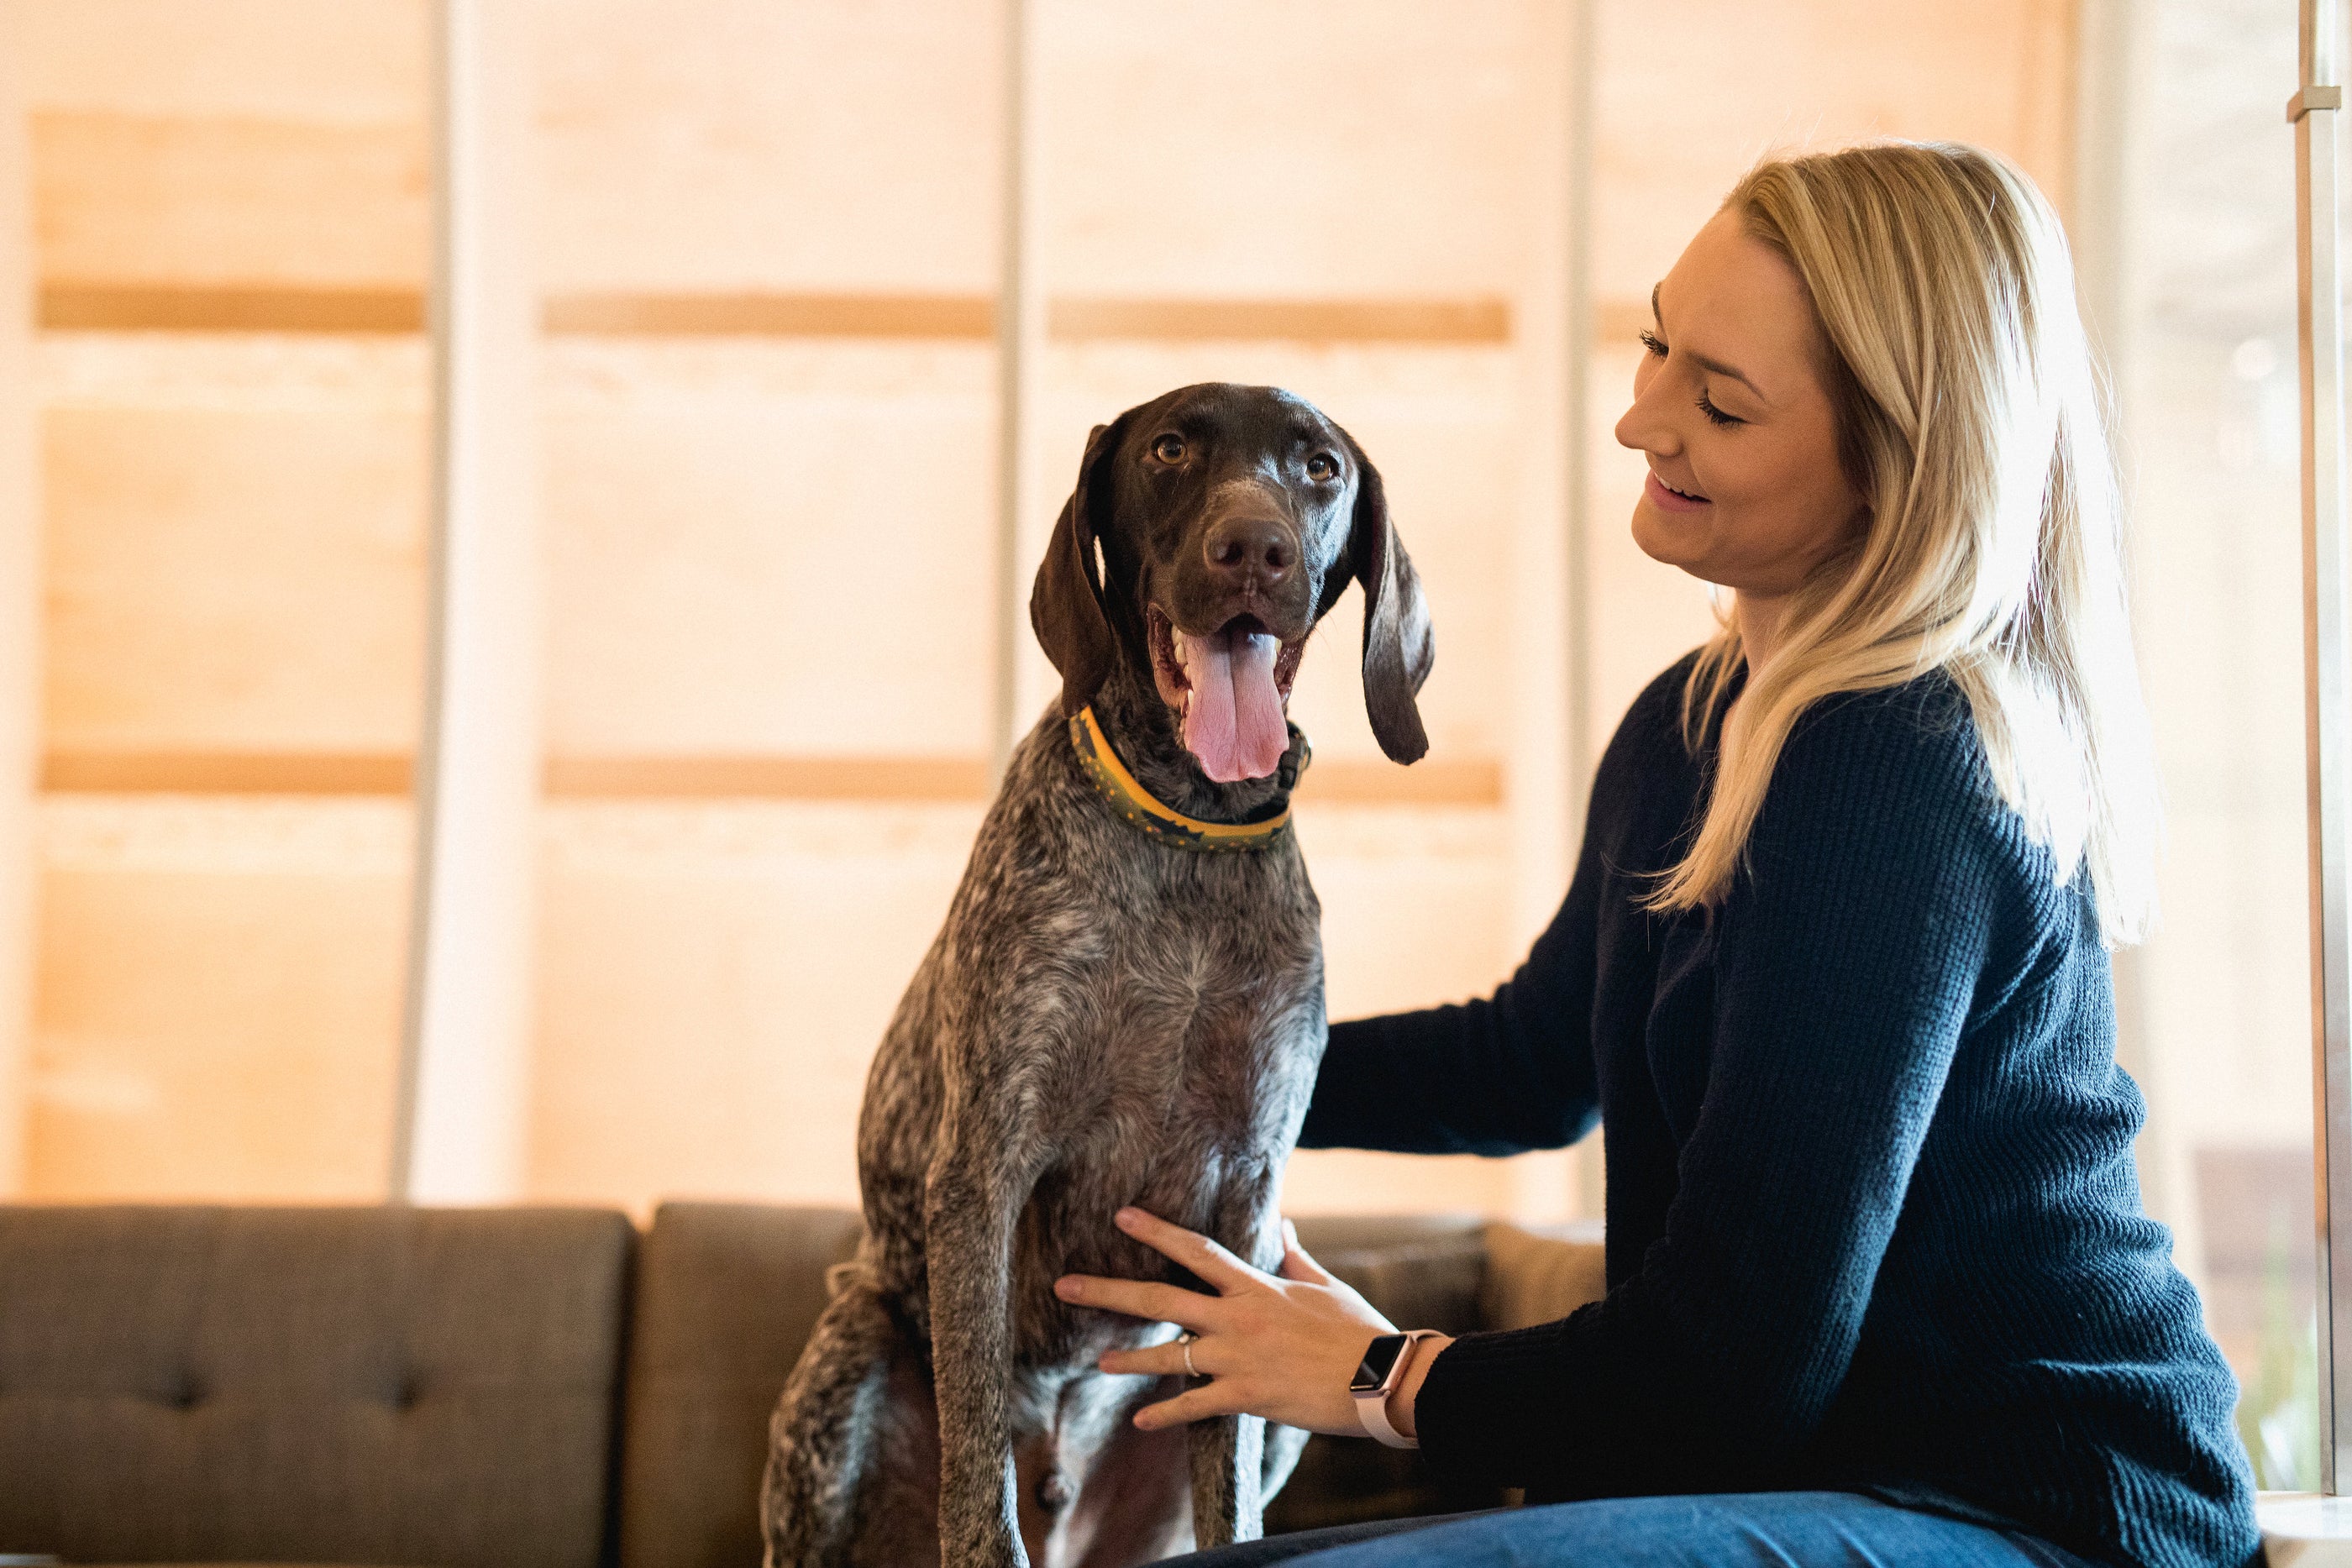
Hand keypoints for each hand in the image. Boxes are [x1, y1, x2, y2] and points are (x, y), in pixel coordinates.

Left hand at [1053, 1206, 1448, 1437]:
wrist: (1381, 1378)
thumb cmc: (1357, 1329)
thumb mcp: (1323, 1285)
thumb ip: (1294, 1256)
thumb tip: (1283, 1224)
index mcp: (1255, 1286)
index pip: (1196, 1251)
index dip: (1156, 1232)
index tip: (1121, 1217)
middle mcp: (1238, 1318)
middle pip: (1161, 1301)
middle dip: (1110, 1294)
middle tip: (1066, 1286)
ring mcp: (1238, 1358)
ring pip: (1169, 1357)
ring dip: (1130, 1360)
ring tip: (1097, 1362)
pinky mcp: (1247, 1396)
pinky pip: (1196, 1407)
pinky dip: (1167, 1416)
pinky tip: (1140, 1422)